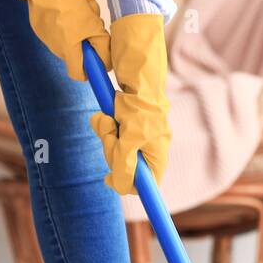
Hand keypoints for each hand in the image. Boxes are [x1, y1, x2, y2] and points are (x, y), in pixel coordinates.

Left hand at [89, 13, 169, 193]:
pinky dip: (104, 124)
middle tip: (110, 137)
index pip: (146, 182)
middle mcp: (150, 146)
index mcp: (157, 154)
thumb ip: (125, 165)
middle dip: (112, 151)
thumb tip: (121, 188)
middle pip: (125, 165)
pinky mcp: (127, 121)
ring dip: (106, 135)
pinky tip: (104, 115)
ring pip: (115, 147)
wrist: (138, 74)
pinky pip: (111, 132)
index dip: (129, 184)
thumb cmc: (139, 107)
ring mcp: (138, 133)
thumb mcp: (131, 139)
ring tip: (106, 120)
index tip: (109, 180)